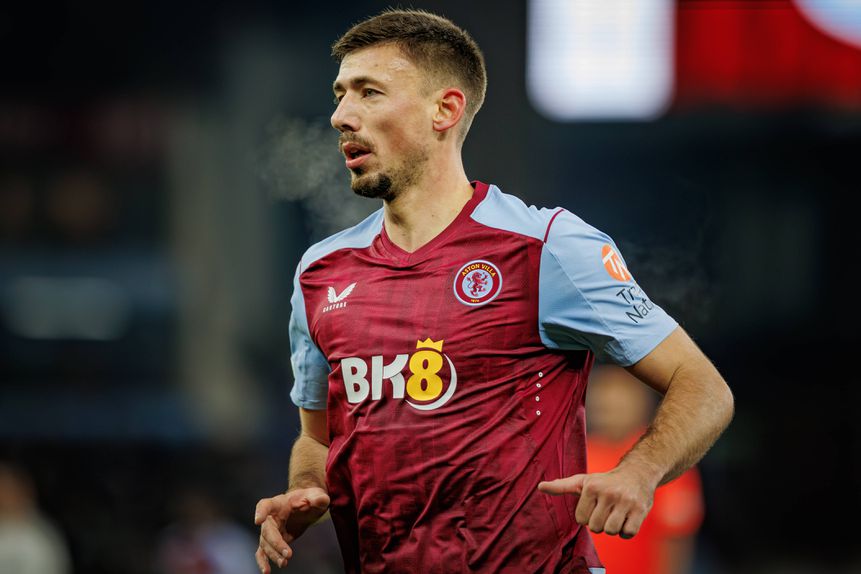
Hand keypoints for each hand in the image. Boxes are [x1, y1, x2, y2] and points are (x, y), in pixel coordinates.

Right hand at [254, 487, 329, 572]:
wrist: (306, 506)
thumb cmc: (309, 498)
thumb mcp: (316, 496)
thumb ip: (318, 498)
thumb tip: (321, 500)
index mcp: (279, 503)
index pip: (266, 505)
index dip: (261, 512)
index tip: (258, 521)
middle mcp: (271, 517)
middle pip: (267, 530)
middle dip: (276, 543)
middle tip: (288, 554)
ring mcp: (270, 530)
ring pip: (265, 544)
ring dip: (273, 554)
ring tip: (283, 563)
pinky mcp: (273, 541)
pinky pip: (263, 551)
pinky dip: (263, 561)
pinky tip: (266, 571)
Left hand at [538, 467, 655, 537]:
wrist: (637, 473)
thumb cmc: (605, 481)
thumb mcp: (582, 481)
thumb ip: (561, 486)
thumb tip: (540, 487)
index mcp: (591, 487)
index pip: (581, 519)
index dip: (587, 515)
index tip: (594, 505)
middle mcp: (608, 493)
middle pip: (595, 527)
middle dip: (599, 522)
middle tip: (606, 510)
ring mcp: (625, 502)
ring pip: (611, 531)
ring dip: (613, 527)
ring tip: (616, 514)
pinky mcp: (640, 510)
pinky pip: (627, 534)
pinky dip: (626, 531)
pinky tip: (627, 518)